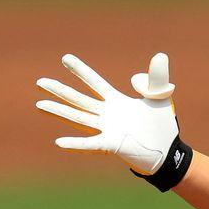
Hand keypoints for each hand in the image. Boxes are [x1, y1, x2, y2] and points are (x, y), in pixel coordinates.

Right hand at [36, 53, 179, 175]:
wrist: (169, 152)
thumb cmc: (163, 126)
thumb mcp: (161, 98)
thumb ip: (157, 78)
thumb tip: (159, 57)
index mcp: (116, 101)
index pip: (95, 82)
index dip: (81, 71)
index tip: (65, 58)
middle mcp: (107, 114)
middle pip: (79, 99)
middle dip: (60, 90)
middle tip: (40, 81)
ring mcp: (107, 130)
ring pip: (78, 117)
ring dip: (59, 112)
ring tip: (39, 105)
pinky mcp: (111, 145)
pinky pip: (91, 143)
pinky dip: (76, 144)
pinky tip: (59, 142)